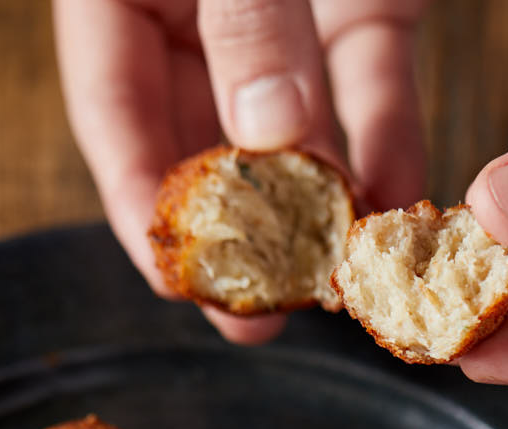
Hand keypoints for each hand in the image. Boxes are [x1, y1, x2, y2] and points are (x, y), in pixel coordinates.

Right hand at [53, 0, 427, 344]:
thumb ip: (243, 22)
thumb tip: (271, 129)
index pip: (112, 115)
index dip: (139, 205)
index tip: (173, 282)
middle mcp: (199, 16)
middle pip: (206, 141)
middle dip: (237, 235)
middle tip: (254, 317)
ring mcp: (284, 13)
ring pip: (299, 126)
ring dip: (321, 205)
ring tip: (335, 280)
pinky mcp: (364, 1)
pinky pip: (375, 81)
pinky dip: (389, 143)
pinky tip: (395, 202)